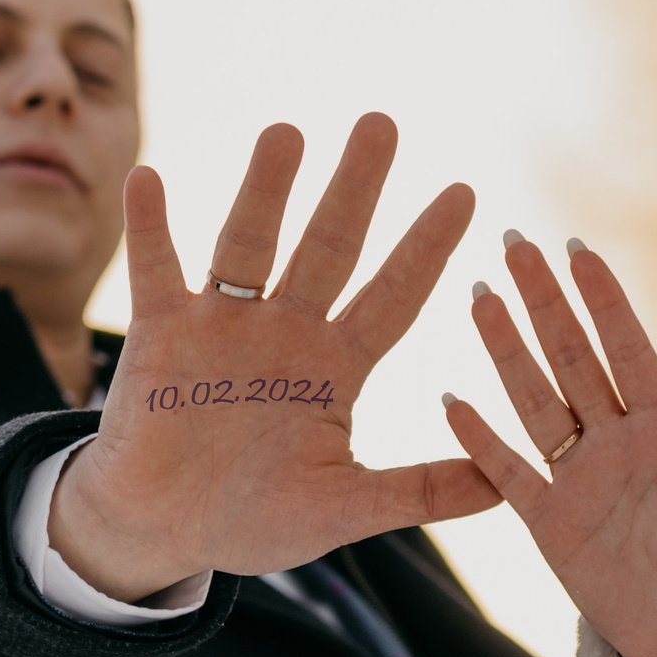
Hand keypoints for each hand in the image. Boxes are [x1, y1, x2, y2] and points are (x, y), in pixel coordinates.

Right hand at [48, 114, 497, 600]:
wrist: (161, 532)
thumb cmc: (253, 519)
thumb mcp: (344, 509)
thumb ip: (419, 492)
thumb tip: (507, 489)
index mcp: (337, 367)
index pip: (393, 295)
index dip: (427, 249)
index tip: (466, 194)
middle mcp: (287, 332)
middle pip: (328, 248)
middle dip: (355, 189)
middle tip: (382, 124)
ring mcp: (223, 326)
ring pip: (250, 245)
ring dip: (266, 191)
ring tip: (287, 132)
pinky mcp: (162, 334)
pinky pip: (158, 270)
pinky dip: (152, 226)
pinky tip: (149, 178)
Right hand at [441, 235, 656, 656]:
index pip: (626, 347)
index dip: (602, 299)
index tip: (578, 247)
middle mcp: (615, 441)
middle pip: (570, 357)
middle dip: (542, 300)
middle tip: (513, 243)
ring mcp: (578, 477)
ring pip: (534, 399)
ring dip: (506, 350)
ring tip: (478, 295)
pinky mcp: (549, 522)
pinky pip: (508, 472)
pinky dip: (480, 439)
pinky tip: (452, 397)